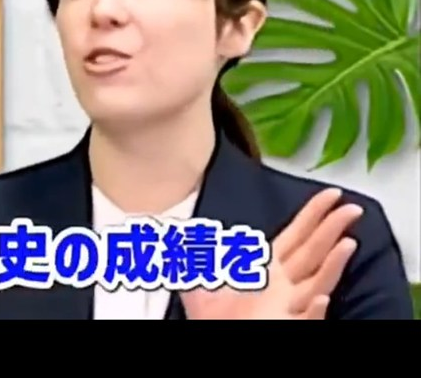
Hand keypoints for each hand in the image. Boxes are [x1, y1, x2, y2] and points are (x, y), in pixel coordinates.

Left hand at [181, 188, 361, 319]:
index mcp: (268, 269)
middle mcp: (284, 286)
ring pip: (317, 283)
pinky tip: (321, 299)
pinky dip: (315, 312)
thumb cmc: (214, 317)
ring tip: (347, 244)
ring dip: (332, 265)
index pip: (296, 235)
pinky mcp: (285, 328)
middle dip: (332, 229)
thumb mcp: (198, 278)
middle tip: (352, 208)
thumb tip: (177, 227)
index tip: (331, 195)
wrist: (213, 336)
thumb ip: (193, 251)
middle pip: (313, 252)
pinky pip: (305, 320)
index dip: (314, 214)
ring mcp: (287, 308)